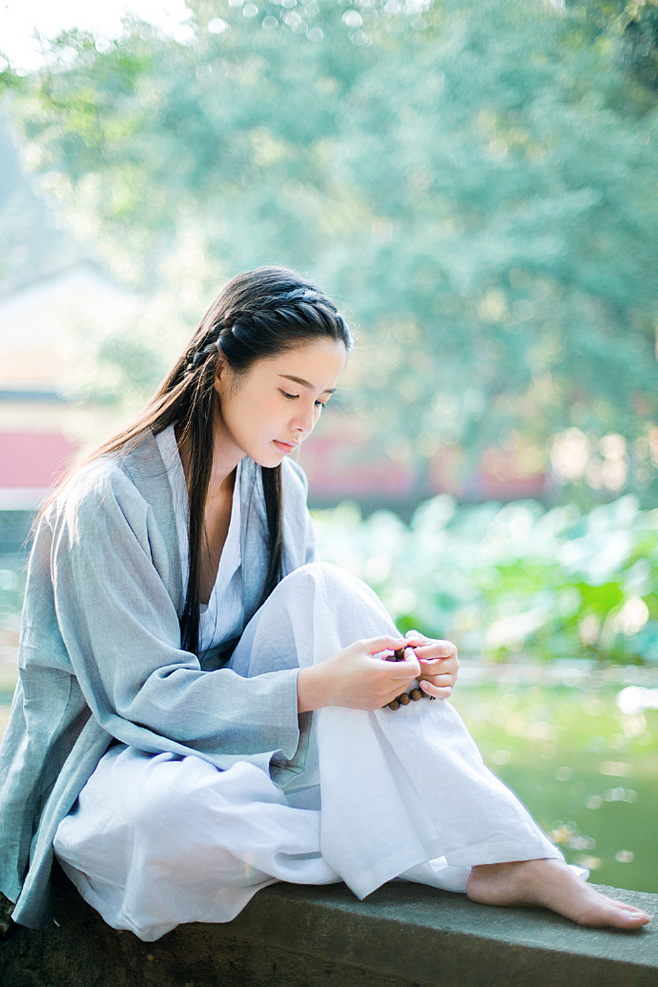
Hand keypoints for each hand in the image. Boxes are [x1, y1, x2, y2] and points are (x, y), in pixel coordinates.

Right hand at [297, 635, 420, 712]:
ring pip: (403, 687)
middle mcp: (383, 689)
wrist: (324, 686)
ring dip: (400, 675)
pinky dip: (392, 685)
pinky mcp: (376, 706)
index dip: (413, 658)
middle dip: (408, 665)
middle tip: (394, 656)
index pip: (414, 669)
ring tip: (384, 666)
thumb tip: (403, 642)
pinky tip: (378, 677)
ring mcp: (380, 699)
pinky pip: (393, 694)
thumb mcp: (362, 645)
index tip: (403, 651)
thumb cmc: (341, 663)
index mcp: (381, 673)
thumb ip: (386, 641)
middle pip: (410, 678)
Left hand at [402, 629, 458, 699]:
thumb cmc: (422, 649)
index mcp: (450, 648)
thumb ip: (414, 637)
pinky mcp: (449, 689)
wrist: (426, 664)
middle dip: (418, 667)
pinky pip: (442, 693)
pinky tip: (422, 684)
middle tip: (409, 666)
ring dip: (421, 678)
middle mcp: (455, 663)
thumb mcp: (419, 640)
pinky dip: (431, 690)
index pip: (440, 650)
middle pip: (434, 667)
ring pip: (435, 680)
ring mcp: (453, 677)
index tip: (410, 653)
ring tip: (414, 673)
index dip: (423, 652)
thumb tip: (411, 641)